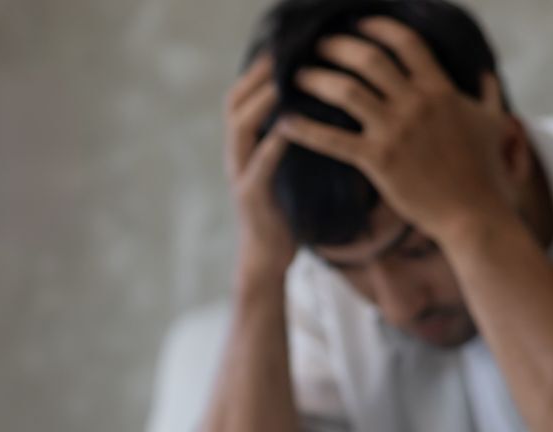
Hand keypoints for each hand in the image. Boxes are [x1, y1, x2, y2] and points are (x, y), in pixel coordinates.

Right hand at [224, 55, 295, 287]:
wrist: (267, 259)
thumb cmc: (284, 213)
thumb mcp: (288, 170)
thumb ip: (291, 142)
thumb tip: (318, 111)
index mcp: (245, 148)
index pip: (241, 99)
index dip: (256, 73)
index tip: (279, 50)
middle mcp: (237, 156)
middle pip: (234, 105)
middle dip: (255, 78)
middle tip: (280, 56)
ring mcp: (241, 175)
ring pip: (240, 129)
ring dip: (261, 103)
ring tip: (282, 82)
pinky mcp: (251, 197)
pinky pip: (259, 164)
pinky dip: (273, 144)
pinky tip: (290, 128)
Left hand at [277, 17, 512, 243]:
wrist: (474, 214)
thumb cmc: (484, 171)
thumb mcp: (492, 123)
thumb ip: (486, 93)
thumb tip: (486, 73)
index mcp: (441, 89)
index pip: (406, 43)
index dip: (378, 28)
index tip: (356, 23)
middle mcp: (416, 103)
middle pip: (369, 60)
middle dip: (338, 47)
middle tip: (316, 45)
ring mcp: (396, 131)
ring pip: (346, 92)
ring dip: (316, 79)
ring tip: (296, 76)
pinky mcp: (378, 161)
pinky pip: (332, 140)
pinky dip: (304, 129)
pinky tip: (283, 123)